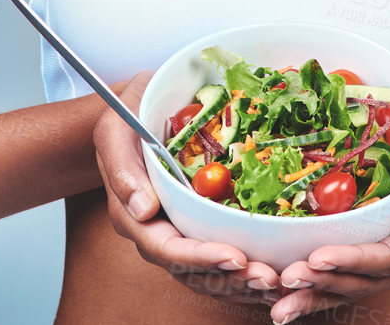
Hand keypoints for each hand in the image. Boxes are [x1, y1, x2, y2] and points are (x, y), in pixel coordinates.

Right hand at [95, 71, 284, 307]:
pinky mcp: (198, 219)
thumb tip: (143, 210)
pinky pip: (220, 251)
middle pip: (193, 270)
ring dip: (240, 280)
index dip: (202, 258)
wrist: (137, 109)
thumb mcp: (115, 132)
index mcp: (134, 215)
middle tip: (268, 278)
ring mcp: (179, 227)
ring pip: (208, 271)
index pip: (167, 249)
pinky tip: (272, 269)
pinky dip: (243, 267)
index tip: (236, 258)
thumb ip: (123, 170)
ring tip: (274, 280)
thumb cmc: (126, 117)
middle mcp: (157, 230)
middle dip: (230, 277)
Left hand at [267, 92, 389, 323]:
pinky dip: (322, 281)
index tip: (319, 258)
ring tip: (281, 296)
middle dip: (326, 281)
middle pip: (368, 278)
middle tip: (287, 279)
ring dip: (318, 291)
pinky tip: (291, 289)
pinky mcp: (382, 240)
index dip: (354, 260)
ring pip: (356, 282)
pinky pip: (351, 268)